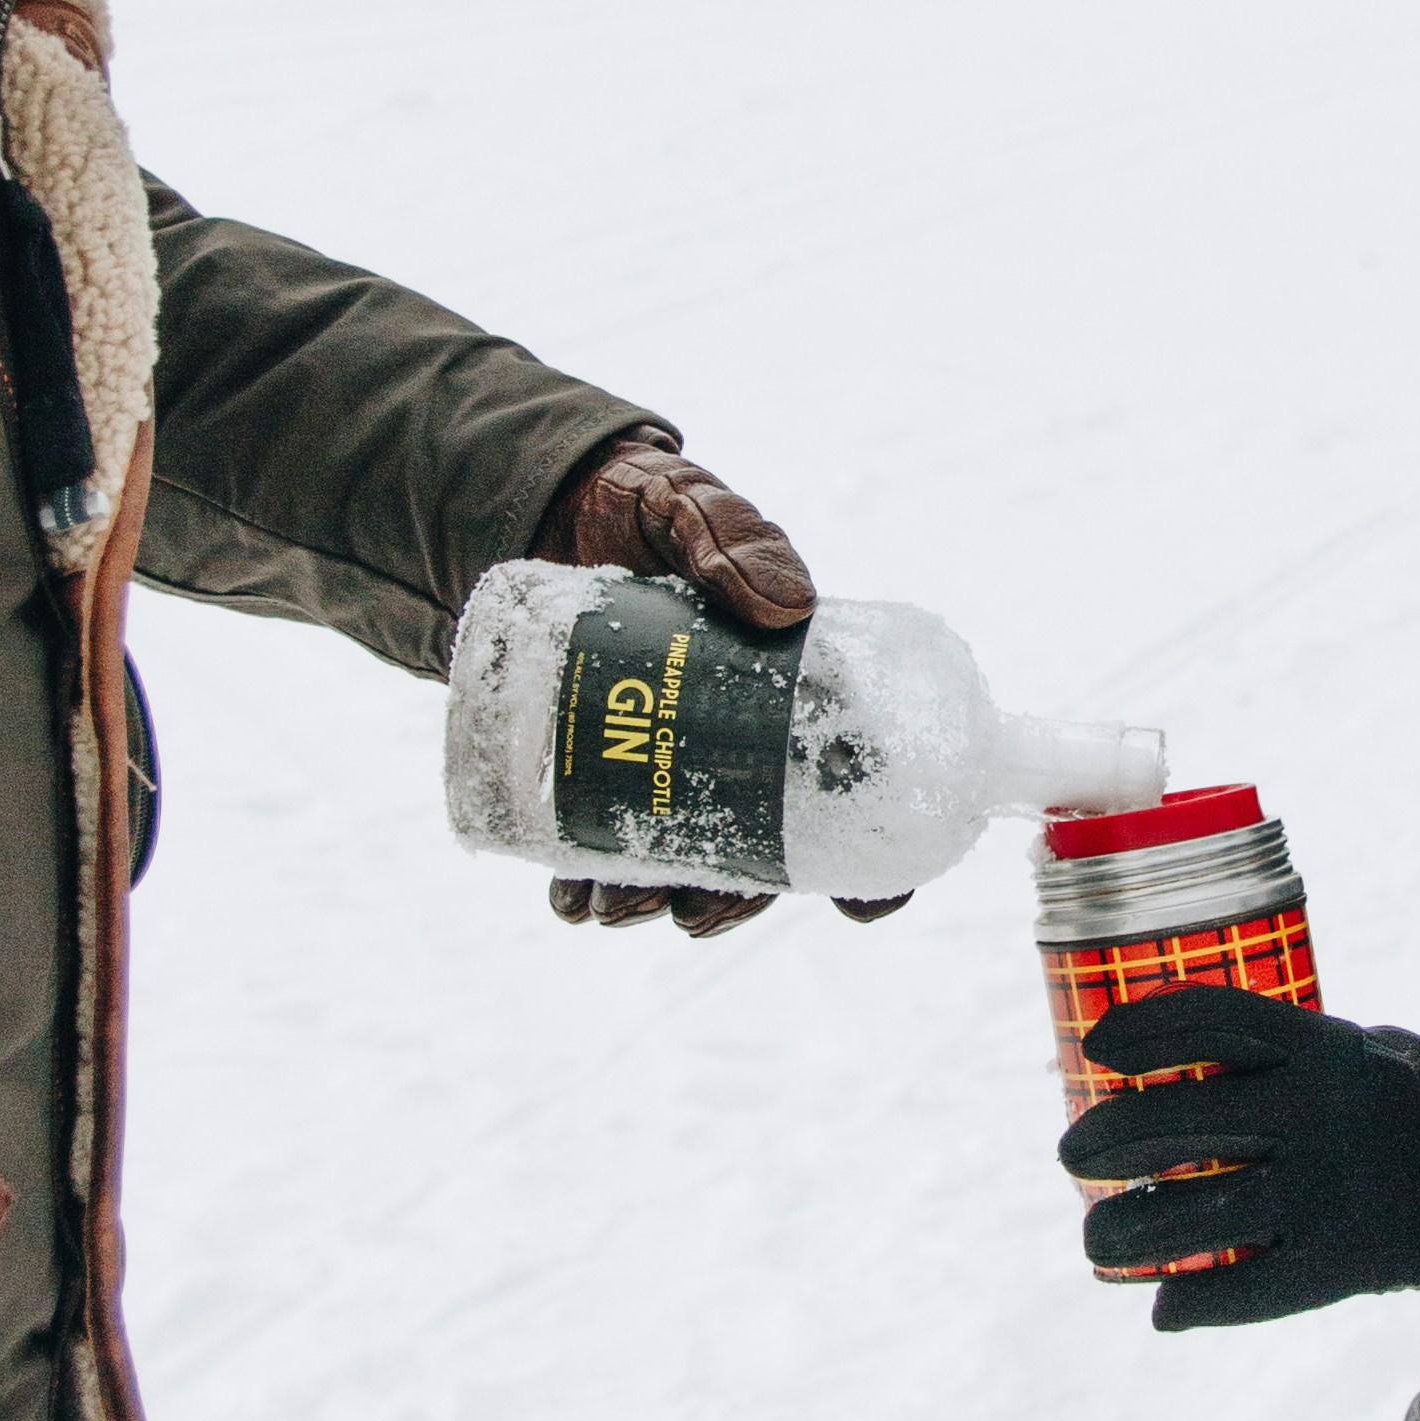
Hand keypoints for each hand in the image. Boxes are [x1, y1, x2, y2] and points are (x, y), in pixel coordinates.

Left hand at [529, 437, 909, 941]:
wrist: (545, 506)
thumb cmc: (645, 506)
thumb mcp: (694, 507)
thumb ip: (734, 536)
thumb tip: (786, 606)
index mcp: (794, 693)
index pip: (861, 789)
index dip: (875, 861)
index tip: (857, 907)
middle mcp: (739, 739)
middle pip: (763, 848)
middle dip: (731, 898)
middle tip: (689, 914)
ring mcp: (668, 754)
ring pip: (682, 857)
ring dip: (652, 898)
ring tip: (610, 908)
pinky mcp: (596, 758)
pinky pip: (601, 841)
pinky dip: (585, 881)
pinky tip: (568, 895)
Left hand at [1062, 990, 1419, 1327]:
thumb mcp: (1363, 1048)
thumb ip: (1284, 1058)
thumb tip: (1178, 1077)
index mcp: (1322, 1048)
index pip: (1206, 1021)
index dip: (1139, 1030)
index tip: (1098, 1049)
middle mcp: (1317, 1114)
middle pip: (1176, 1121)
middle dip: (1106, 1140)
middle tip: (1075, 1155)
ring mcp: (1329, 1192)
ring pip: (1195, 1217)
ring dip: (1128, 1230)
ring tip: (1099, 1235)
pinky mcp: (1347, 1262)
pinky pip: (1251, 1291)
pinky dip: (1198, 1304)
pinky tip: (1165, 1307)